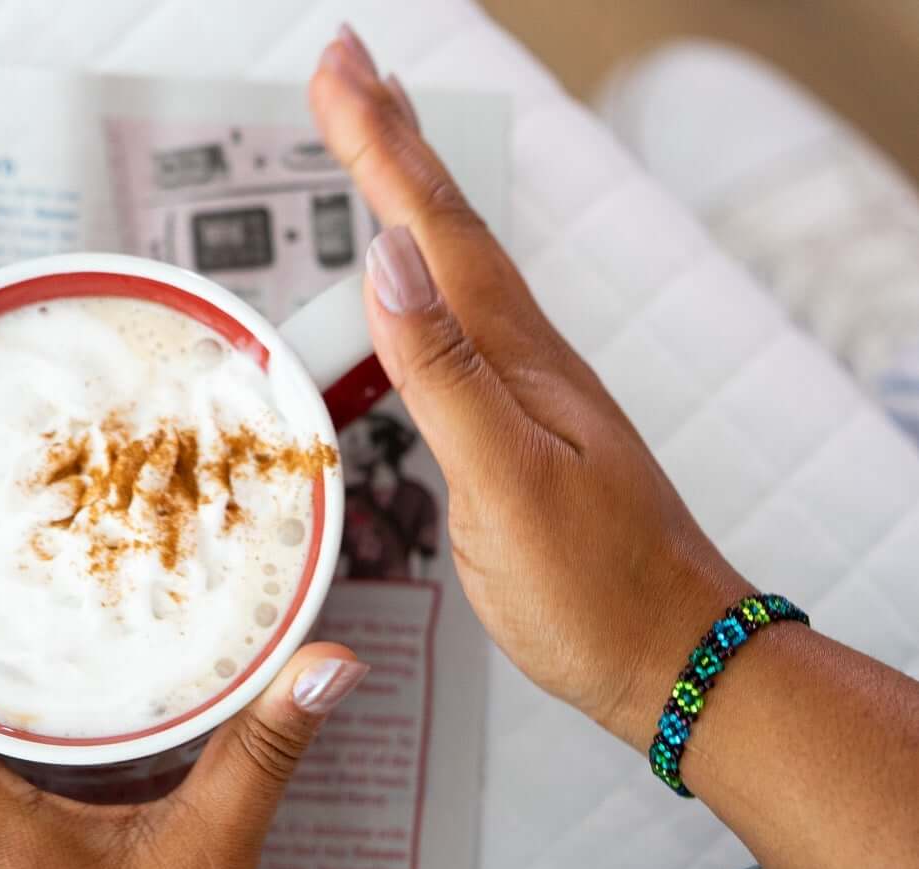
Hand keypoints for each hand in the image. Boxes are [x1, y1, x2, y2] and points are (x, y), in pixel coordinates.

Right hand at [317, 30, 918, 868]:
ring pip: (449, 272)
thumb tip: (388, 261)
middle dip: (388, 143)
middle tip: (343, 71)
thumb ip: (446, 374)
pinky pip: (449, 332)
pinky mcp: (512, 435)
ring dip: (402, 201)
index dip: (381, 146)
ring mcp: (520, 395)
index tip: (338, 68)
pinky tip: (404, 292)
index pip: (434, 230)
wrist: (672, 658)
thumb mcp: (509, 483)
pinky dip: (414, 285)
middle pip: (443, 228)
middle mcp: (520, 360)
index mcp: (514, 359)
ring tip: (367, 148)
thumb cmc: (594, 589)